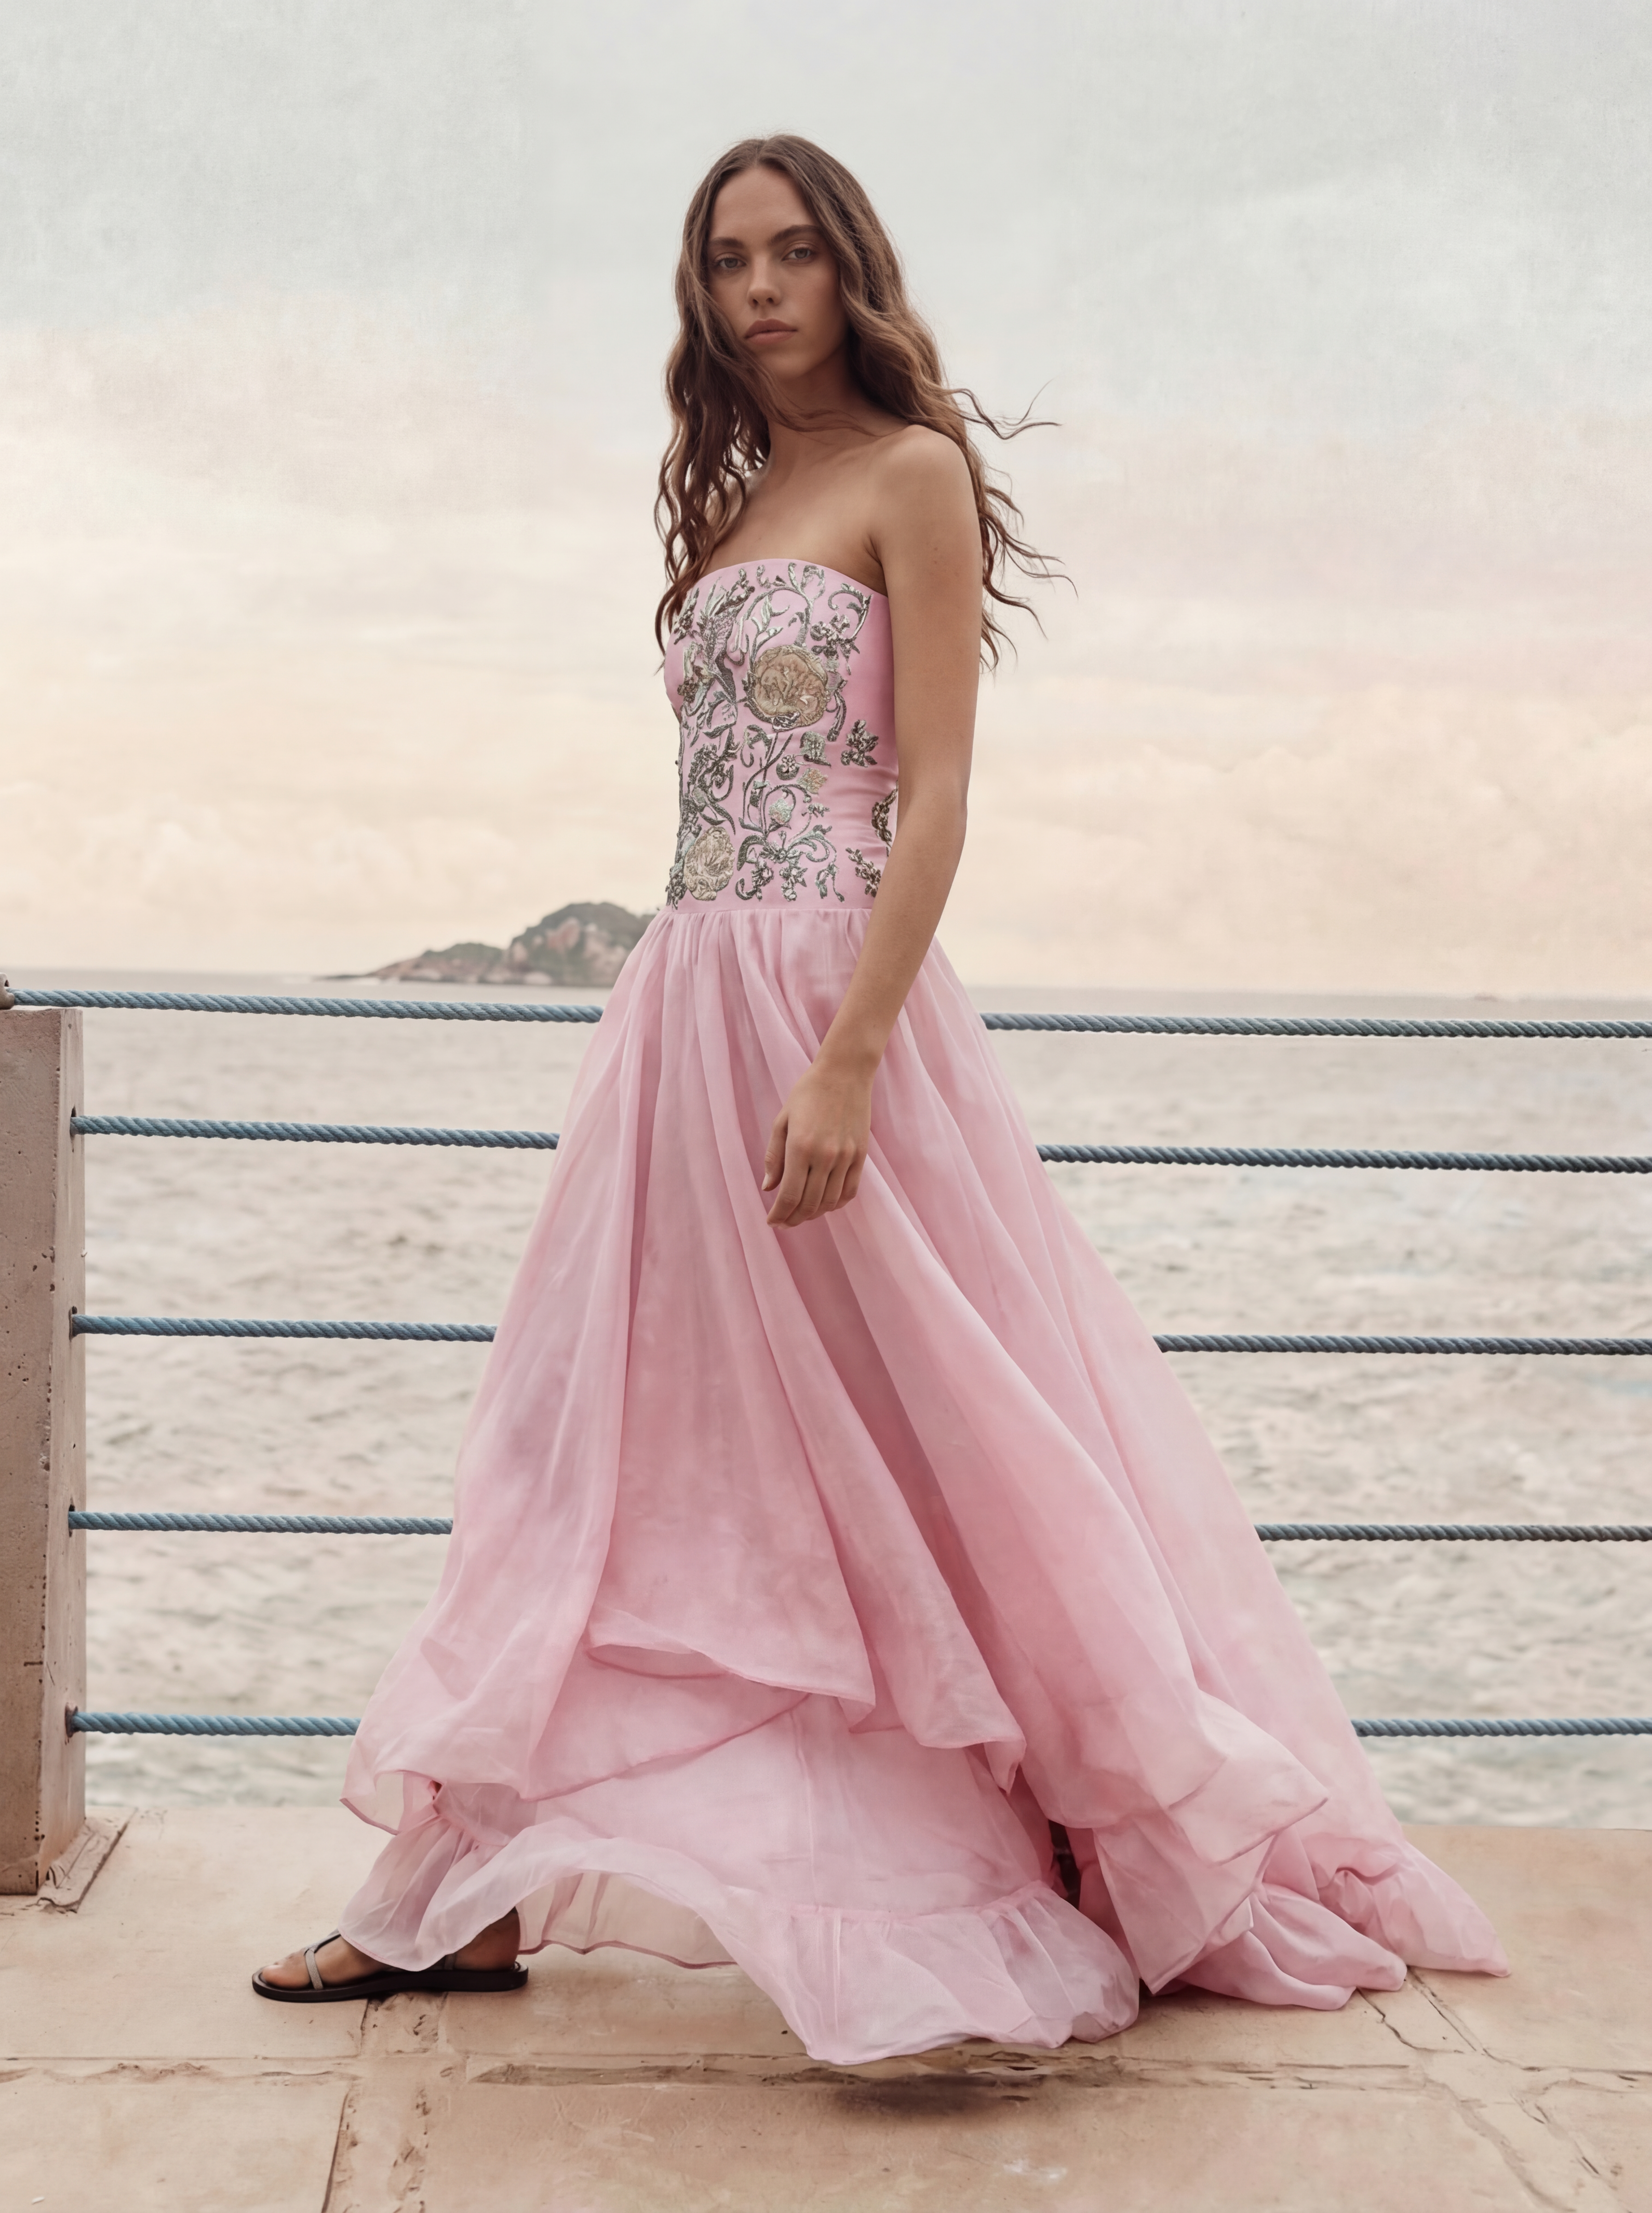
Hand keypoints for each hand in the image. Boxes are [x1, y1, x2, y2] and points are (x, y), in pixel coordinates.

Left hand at [763, 1056, 872, 1226]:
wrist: (844, 1073)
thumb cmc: (807, 1093)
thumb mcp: (782, 1121)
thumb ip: (773, 1157)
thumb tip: (768, 1188)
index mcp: (800, 1147)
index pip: (789, 1196)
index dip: (779, 1214)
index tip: (771, 1222)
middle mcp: (824, 1156)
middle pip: (809, 1204)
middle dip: (793, 1219)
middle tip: (783, 1223)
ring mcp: (846, 1157)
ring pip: (830, 1202)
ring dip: (814, 1214)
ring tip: (801, 1214)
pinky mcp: (861, 1155)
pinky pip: (850, 1191)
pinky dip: (836, 1204)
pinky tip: (824, 1203)